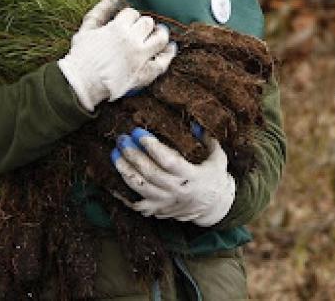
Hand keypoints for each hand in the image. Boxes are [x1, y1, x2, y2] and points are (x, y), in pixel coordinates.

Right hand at [59, 0, 176, 110]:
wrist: (81, 83)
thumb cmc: (81, 56)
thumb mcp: (86, 29)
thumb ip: (100, 11)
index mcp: (118, 28)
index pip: (132, 14)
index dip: (130, 17)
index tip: (127, 23)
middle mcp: (132, 40)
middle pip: (148, 23)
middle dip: (144, 25)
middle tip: (141, 30)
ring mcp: (140, 57)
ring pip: (161, 39)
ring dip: (160, 34)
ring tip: (158, 34)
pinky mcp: (144, 73)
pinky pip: (163, 62)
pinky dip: (169, 54)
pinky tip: (170, 49)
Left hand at [112, 128, 235, 226]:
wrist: (213, 207)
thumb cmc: (214, 177)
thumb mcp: (218, 157)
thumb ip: (208, 139)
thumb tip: (193, 124)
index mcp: (193, 177)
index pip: (169, 161)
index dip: (152, 147)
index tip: (138, 133)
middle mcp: (178, 191)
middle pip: (150, 174)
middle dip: (133, 155)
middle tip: (122, 140)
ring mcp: (166, 203)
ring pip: (141, 188)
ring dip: (125, 170)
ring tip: (115, 155)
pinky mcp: (159, 210)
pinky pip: (137, 204)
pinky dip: (125, 193)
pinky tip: (117, 177)